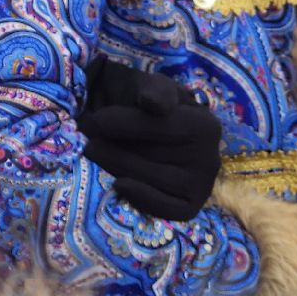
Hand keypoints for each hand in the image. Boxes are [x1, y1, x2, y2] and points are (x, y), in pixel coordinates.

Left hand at [79, 57, 221, 221]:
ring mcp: (201, 186)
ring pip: (152, 181)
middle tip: (86, 140)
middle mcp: (209, 158)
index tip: (93, 121)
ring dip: (117, 166)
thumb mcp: (152, 86)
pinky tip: (119, 184)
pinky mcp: (189, 206)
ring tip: (93, 153)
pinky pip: (165, 209)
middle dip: (113, 147)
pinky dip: (140, 198)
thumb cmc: (150, 104)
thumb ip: (154, 91)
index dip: (120, 124)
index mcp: (205, 126)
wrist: (149, 127)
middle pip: (151, 156)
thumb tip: (152, 103)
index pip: (155, 127)